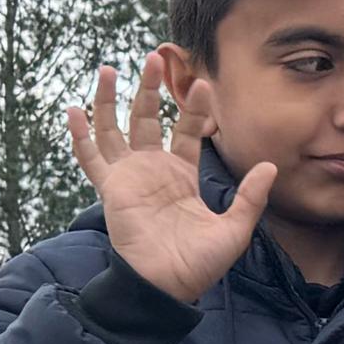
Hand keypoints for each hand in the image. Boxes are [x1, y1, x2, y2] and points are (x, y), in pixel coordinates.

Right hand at [68, 57, 268, 304]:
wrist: (168, 285)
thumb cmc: (200, 262)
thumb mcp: (235, 228)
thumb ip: (250, 197)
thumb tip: (270, 166)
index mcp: (182, 175)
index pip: (186, 130)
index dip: (192, 108)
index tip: (203, 83)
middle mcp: (153, 170)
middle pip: (146, 119)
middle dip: (148, 89)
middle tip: (154, 57)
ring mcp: (129, 177)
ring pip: (114, 129)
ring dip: (110, 100)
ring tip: (110, 68)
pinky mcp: (110, 188)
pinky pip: (90, 158)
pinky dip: (80, 135)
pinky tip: (73, 111)